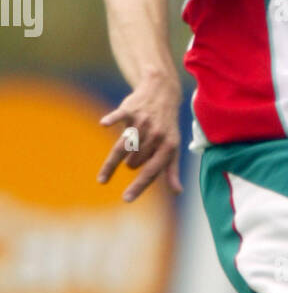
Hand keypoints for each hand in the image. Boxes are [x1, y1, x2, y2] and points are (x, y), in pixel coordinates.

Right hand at [97, 72, 182, 201]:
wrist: (162, 93)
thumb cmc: (167, 125)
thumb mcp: (173, 147)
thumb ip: (172, 170)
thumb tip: (178, 192)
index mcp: (167, 147)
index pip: (150, 172)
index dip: (138, 187)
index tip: (126, 199)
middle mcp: (156, 135)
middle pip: (133, 161)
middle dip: (130, 164)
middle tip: (134, 155)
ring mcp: (142, 122)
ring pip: (123, 147)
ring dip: (116, 160)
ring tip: (109, 172)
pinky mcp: (130, 109)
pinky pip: (119, 116)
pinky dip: (112, 119)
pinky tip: (105, 124)